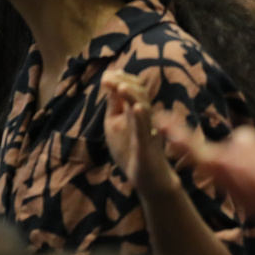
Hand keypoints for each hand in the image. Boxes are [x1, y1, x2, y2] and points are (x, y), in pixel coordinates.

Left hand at [100, 69, 178, 193]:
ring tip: (121, 87)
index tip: (105, 75)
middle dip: (125, 84)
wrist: (148, 178)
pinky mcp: (147, 145)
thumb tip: (108, 80)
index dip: (121, 79)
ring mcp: (149, 130)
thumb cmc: (130, 149)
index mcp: (138, 111)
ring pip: (144, 109)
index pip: (134, 88)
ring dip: (132, 96)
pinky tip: (135, 108)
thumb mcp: (115, 123)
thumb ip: (113, 103)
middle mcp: (146, 117)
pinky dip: (140, 118)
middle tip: (108, 79)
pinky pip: (145, 130)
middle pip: (140, 94)